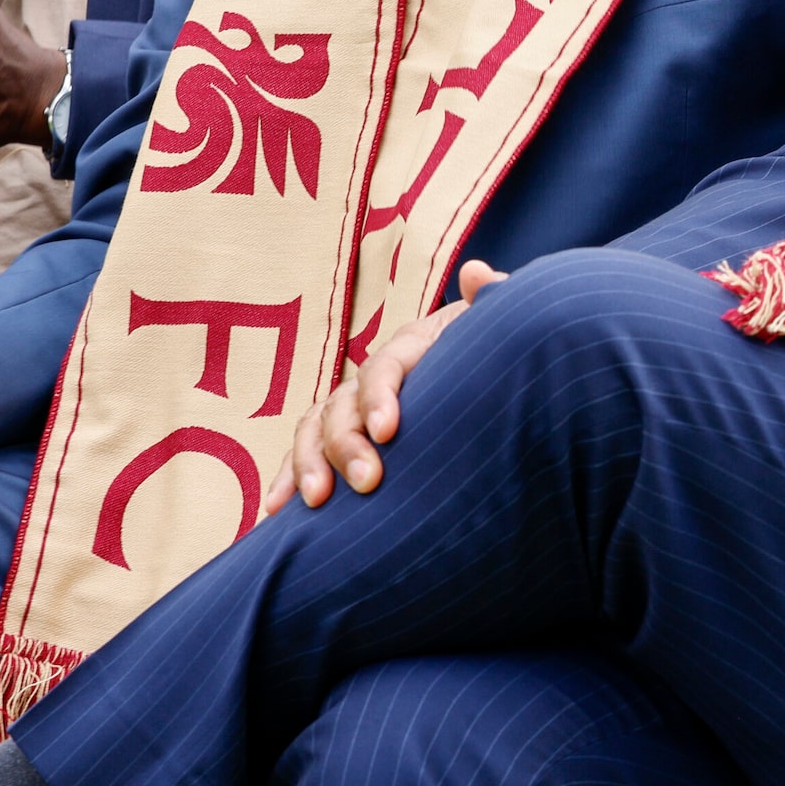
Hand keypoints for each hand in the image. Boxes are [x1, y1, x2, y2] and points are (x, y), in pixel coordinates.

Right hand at [264, 261, 506, 515]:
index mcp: (414, 347)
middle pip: (344, 404)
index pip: (386, 367)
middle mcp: (375, 375)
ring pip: (316, 429)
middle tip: (366, 482)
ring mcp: (354, 408)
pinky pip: (308, 456)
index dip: (380, 396)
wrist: (500, 387)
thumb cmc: (504, 360)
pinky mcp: (346, 441)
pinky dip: (289, 480)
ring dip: (309, 463)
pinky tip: (279, 512)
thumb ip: (495, 305)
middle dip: (347, 443)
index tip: (388, 432)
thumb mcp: (504, 331)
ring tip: (316, 501)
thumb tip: (477, 273)